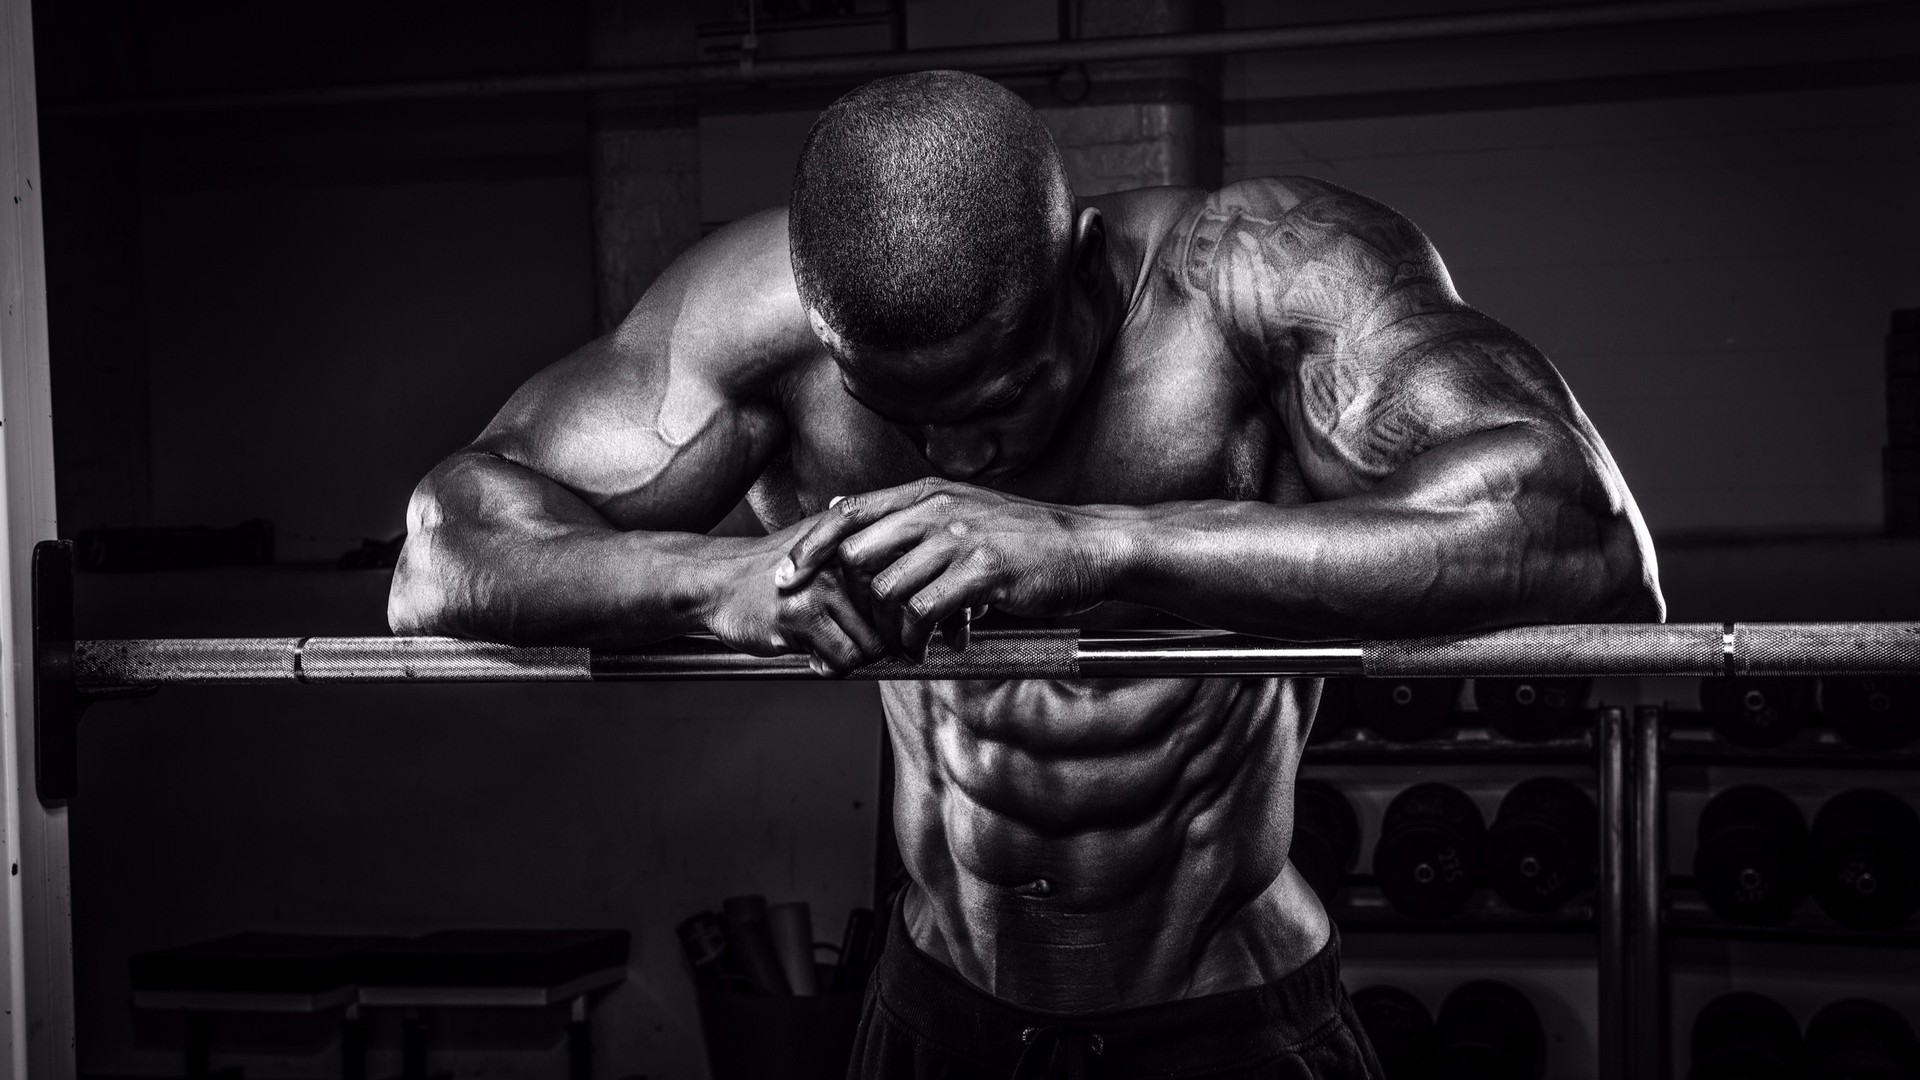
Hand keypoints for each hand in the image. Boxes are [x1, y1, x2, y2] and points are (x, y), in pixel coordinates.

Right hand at [704, 527, 885, 675]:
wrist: (716, 580)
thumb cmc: (769, 571)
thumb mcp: (818, 547)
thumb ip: (860, 557)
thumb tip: (909, 586)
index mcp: (852, 542)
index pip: (902, 586)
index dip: (898, 618)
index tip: (889, 633)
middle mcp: (841, 561)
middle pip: (891, 621)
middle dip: (876, 644)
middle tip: (854, 647)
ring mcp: (821, 588)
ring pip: (870, 644)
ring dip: (853, 659)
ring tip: (830, 651)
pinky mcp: (799, 616)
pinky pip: (841, 658)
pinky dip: (831, 668)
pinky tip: (813, 658)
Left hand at [775, 479, 1118, 659]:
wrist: (1090, 546)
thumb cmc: (1022, 537)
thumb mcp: (961, 509)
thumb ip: (905, 514)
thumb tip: (840, 508)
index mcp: (927, 493)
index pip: (847, 514)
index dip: (810, 547)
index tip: (785, 578)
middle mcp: (938, 508)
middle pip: (858, 556)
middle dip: (851, 602)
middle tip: (862, 631)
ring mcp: (961, 536)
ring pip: (889, 590)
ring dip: (891, 629)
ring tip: (909, 645)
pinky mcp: (984, 570)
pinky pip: (926, 611)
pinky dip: (922, 637)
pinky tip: (939, 646)